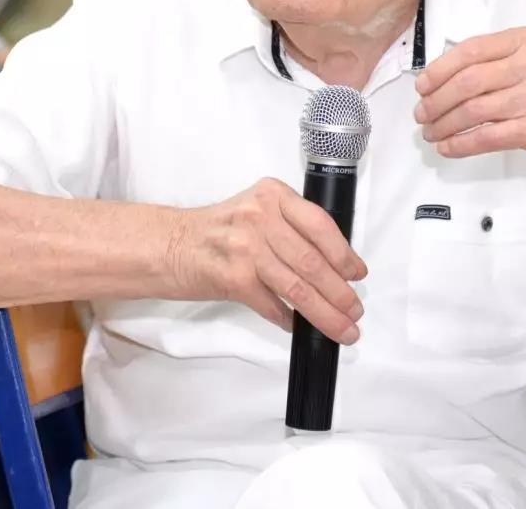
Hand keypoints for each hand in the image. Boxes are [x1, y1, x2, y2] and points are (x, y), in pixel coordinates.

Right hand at [176, 178, 367, 343]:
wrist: (168, 244)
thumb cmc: (216, 230)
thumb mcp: (255, 210)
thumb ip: (289, 225)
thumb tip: (332, 261)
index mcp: (272, 196)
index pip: (320, 224)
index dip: (344, 253)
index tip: (357, 272)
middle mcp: (260, 218)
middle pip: (313, 261)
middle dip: (340, 291)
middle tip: (354, 308)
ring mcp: (246, 248)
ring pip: (298, 287)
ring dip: (325, 313)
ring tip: (343, 327)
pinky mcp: (233, 278)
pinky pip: (273, 305)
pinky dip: (289, 320)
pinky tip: (299, 328)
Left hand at [414, 27, 525, 191]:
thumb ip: (489, 64)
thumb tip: (434, 79)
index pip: (471, 50)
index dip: (439, 70)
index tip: (421, 86)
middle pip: (468, 81)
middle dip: (436, 100)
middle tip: (421, 114)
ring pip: (473, 110)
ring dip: (444, 124)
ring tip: (430, 132)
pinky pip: (486, 136)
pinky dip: (460, 144)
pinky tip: (447, 147)